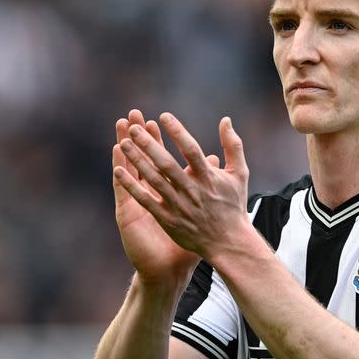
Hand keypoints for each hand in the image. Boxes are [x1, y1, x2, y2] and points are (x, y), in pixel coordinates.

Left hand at [114, 112, 249, 261]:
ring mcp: (178, 205)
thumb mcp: (240, 174)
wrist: (228, 242)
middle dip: (149, 144)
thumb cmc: (233, 206)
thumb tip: (226, 120)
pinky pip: (146, 200)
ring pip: (154, 180)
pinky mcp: (168, 219)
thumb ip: (233, 146)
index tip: (163, 116)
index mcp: (208, 177)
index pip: (191, 150)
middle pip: (167, 164)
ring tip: (123, 143)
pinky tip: (119, 172)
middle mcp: (192, 190)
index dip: (177, 132)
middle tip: (134, 127)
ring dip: (137, 161)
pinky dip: (132, 186)